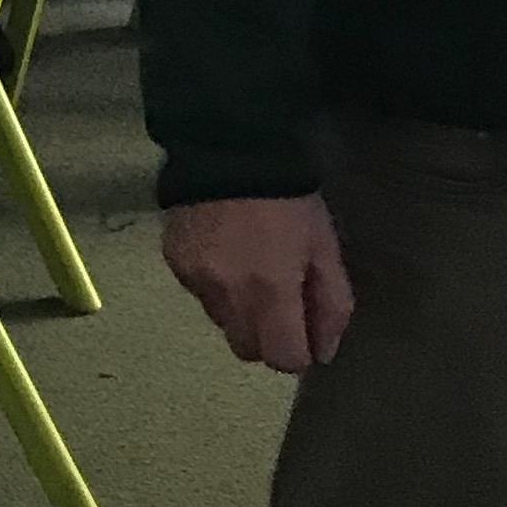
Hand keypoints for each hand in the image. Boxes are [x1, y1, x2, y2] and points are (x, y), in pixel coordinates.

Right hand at [161, 193, 354, 371]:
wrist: (229, 146)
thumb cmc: (289, 199)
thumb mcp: (324, 246)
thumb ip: (332, 304)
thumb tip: (324, 351)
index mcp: (271, 293)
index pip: (283, 359)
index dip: (299, 349)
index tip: (306, 326)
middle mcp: (228, 297)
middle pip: (248, 350)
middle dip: (268, 337)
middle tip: (280, 298)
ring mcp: (195, 282)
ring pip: (222, 322)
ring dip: (240, 310)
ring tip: (250, 266)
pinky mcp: (175, 263)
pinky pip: (200, 293)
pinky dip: (215, 284)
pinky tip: (224, 249)